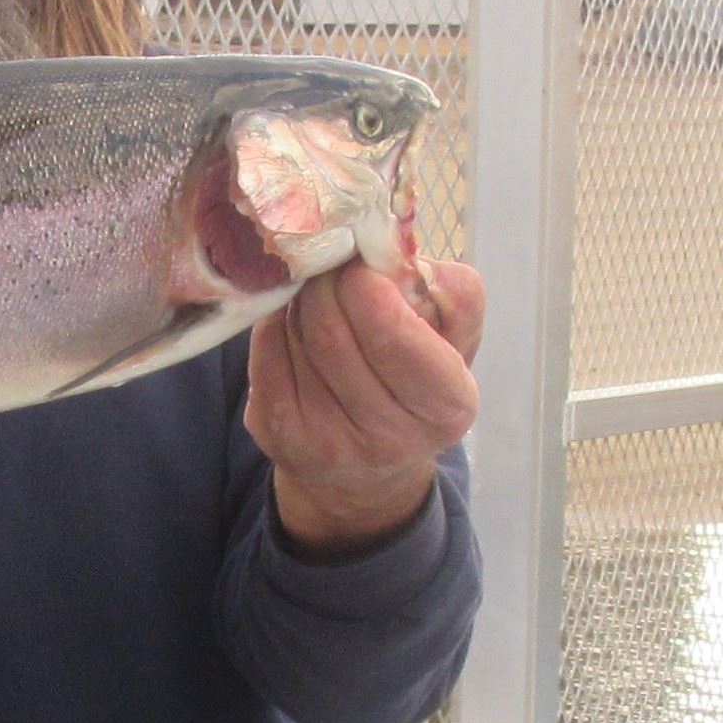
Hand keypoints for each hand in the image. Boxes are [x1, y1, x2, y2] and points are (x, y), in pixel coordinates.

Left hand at [246, 258, 484, 555]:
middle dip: (327, 283)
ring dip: (303, 299)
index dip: (367, 288)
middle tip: (335, 264)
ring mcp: (324, 440)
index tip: (362, 265)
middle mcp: (387, 435)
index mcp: (445, 406)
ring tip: (321, 293)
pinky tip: (295, 320)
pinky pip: (265, 348)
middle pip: (331, 331)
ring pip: (294, 334)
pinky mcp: (276, 433)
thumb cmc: (418, 379)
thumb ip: (452, 292)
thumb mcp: (457, 339)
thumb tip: (396, 256)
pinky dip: (276, 320)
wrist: (368, 465)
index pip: (392, 336)